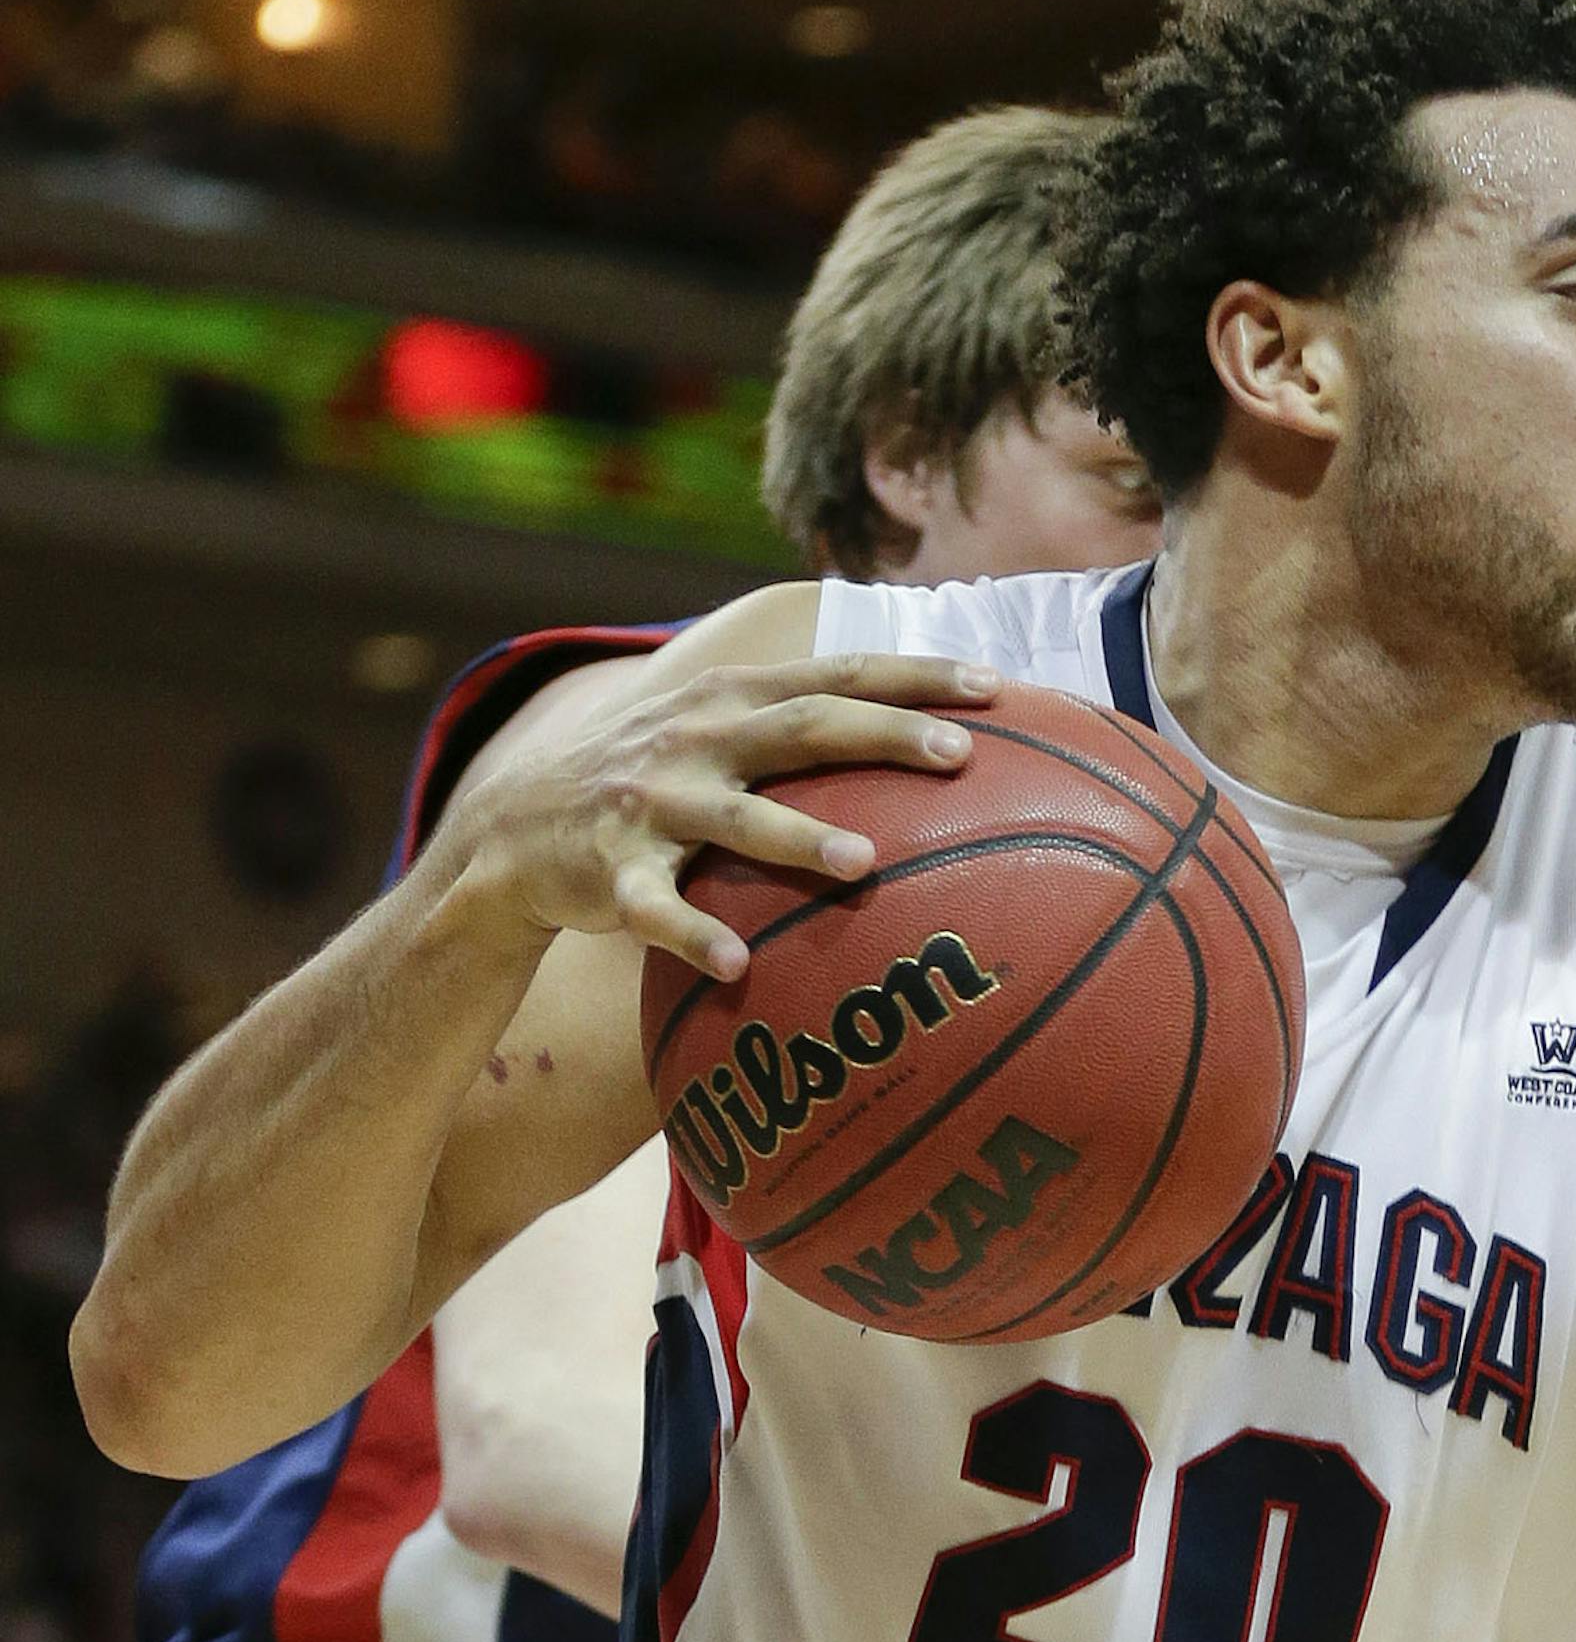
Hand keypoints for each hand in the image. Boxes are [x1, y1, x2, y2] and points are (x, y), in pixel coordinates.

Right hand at [443, 651, 1000, 978]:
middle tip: (960, 757)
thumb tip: (919, 725)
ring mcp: (650, 804)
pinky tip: (738, 967)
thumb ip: (798, 721)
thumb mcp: (715, 730)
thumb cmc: (651, 782)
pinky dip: (695, 935)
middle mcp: (695, 738)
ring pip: (733, 818)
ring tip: (863, 861)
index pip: (837, 674)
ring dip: (797, 838)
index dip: (915, 675)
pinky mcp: (610, 872)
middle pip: (802, 726)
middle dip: (883, 735)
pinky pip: (656, 908)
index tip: (995, 686)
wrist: (514, 830)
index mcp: (731, 699)